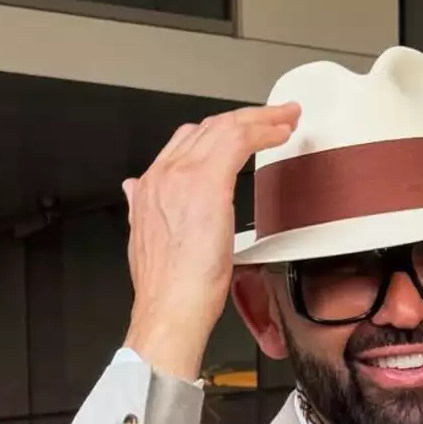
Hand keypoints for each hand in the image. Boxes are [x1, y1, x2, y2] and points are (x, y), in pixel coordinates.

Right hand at [122, 103, 299, 379]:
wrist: (169, 307)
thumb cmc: (168, 288)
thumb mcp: (143, 240)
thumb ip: (142, 209)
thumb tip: (136, 191)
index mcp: (150, 187)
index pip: (187, 141)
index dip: (218, 130)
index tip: (241, 131)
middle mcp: (164, 174)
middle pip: (208, 127)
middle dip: (244, 117)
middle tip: (274, 116)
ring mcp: (184, 175)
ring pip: (226, 126)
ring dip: (261, 118)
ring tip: (286, 118)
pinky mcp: (209, 183)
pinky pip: (240, 140)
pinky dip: (264, 130)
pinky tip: (281, 132)